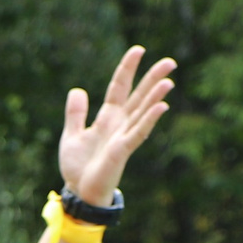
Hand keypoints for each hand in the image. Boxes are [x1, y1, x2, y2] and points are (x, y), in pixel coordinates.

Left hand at [56, 45, 175, 208]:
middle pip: (139, 96)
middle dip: (153, 78)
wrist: (79, 193)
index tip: (138, 50)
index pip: (120, 87)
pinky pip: (139, 132)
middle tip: (171, 62)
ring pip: (143, 112)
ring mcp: (123, 136)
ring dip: (155, 97)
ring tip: (168, 80)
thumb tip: (78, 90)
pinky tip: (162, 106)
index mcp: (108, 118)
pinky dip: (149, 119)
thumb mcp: (72, 135)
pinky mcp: (123, 150)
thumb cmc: (78, 167)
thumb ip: (76, 113)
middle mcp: (119, 124)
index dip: (128, 69)